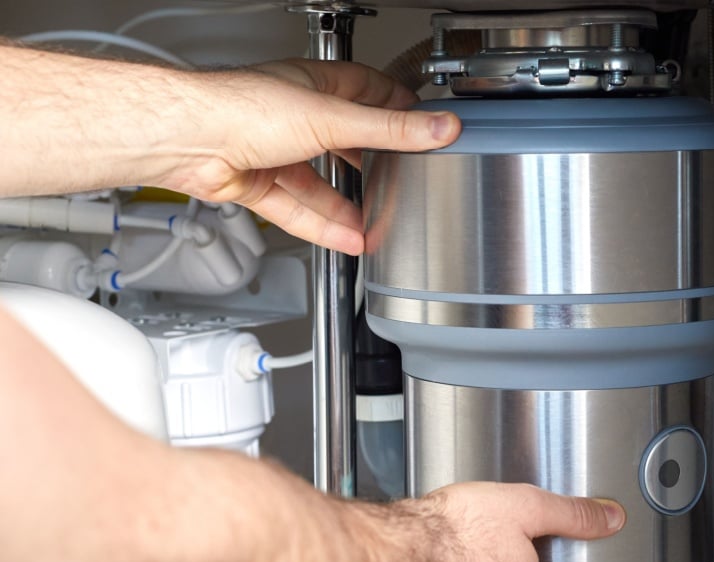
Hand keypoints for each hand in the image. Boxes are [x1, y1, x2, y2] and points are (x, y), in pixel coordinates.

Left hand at [153, 59, 458, 253]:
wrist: (188, 139)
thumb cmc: (242, 109)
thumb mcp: (332, 119)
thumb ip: (389, 130)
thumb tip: (439, 127)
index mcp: (314, 86)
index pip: (367, 91)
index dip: (396, 108)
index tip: (423, 126)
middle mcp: (293, 117)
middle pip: (345, 142)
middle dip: (373, 164)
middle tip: (403, 180)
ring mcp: (274, 152)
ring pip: (321, 184)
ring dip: (348, 206)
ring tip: (378, 223)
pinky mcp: (258, 184)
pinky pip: (298, 210)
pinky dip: (323, 226)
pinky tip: (347, 238)